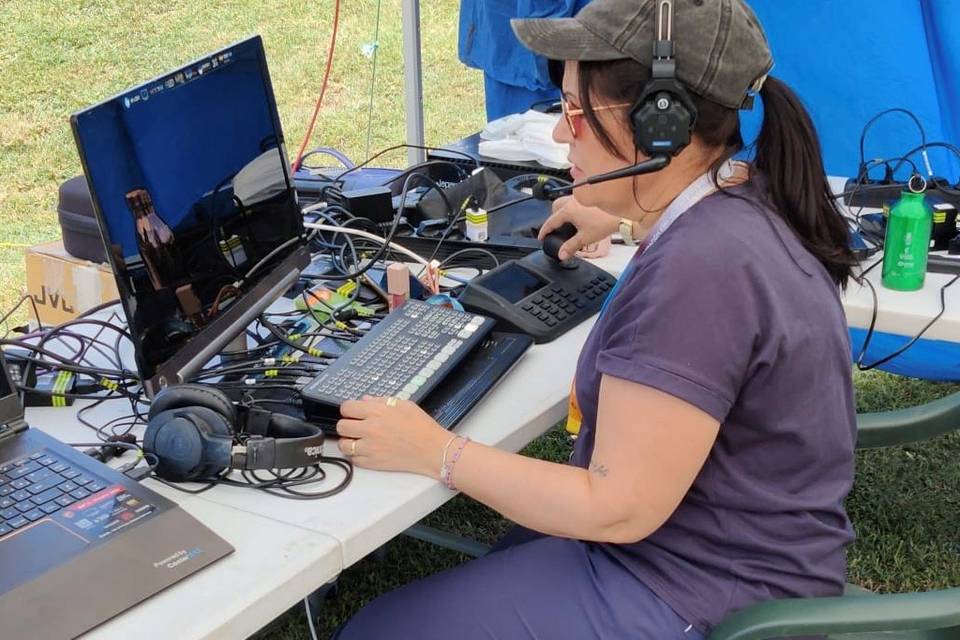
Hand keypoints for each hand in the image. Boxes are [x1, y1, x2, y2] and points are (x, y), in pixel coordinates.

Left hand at [336, 395, 450, 478]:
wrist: (433, 450)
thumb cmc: (422, 426)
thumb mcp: (404, 404)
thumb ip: (381, 401)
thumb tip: (365, 400)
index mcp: (377, 412)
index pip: (346, 408)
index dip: (349, 409)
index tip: (353, 412)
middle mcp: (370, 429)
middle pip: (341, 426)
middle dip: (347, 424)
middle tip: (355, 426)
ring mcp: (370, 448)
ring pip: (343, 445)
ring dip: (348, 441)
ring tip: (357, 440)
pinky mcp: (373, 463)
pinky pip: (353, 460)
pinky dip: (356, 455)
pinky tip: (366, 451)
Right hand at [538, 195, 618, 260]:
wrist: (621, 215)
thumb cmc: (605, 223)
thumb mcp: (585, 238)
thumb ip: (570, 247)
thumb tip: (561, 254)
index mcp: (568, 210)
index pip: (551, 221)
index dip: (544, 231)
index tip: (541, 237)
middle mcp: (572, 201)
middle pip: (556, 206)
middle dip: (553, 216)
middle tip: (556, 228)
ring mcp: (581, 197)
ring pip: (566, 201)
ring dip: (564, 210)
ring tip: (569, 222)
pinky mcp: (590, 197)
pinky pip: (576, 200)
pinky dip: (574, 208)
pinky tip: (581, 216)